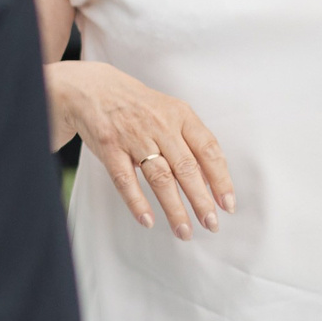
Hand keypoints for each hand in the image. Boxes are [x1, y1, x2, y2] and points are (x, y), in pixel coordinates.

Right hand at [45, 60, 235, 239]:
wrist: (94, 89)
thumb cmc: (139, 106)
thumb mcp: (170, 112)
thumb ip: (190, 142)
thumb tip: (210, 181)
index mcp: (180, 115)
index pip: (208, 150)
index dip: (220, 179)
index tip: (227, 204)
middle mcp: (159, 125)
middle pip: (186, 168)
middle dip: (201, 201)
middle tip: (211, 225)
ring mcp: (133, 137)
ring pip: (159, 178)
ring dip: (174, 208)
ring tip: (184, 231)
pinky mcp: (110, 147)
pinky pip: (125, 179)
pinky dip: (137, 202)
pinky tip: (148, 220)